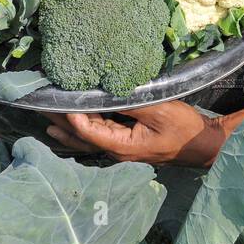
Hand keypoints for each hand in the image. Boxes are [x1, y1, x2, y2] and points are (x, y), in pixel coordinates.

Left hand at [42, 101, 227, 166]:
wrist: (201, 144)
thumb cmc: (183, 128)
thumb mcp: (158, 110)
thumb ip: (129, 103)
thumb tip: (104, 92)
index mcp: (122, 146)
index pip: (89, 131)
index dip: (72, 116)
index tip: (58, 99)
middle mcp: (117, 151)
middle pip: (82, 138)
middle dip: (62, 123)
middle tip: (41, 109)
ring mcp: (121, 150)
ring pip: (88, 141)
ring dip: (68, 130)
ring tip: (48, 123)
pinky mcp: (127, 145)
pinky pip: (98, 139)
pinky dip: (82, 132)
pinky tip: (72, 130)